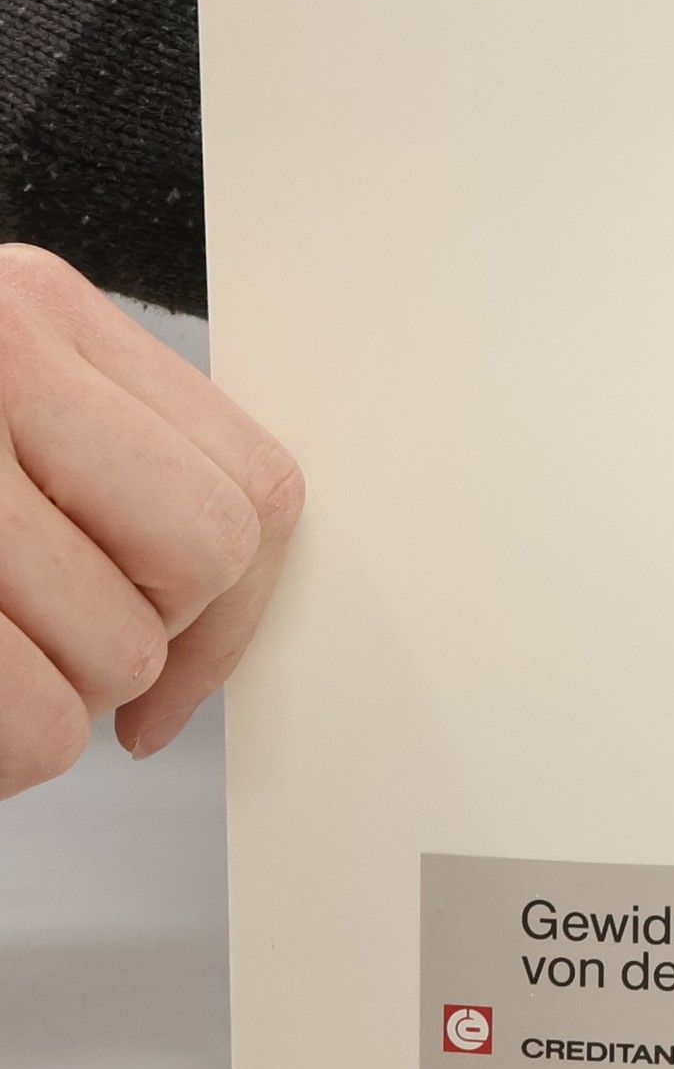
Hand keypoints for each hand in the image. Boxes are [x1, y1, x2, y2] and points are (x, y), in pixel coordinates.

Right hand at [0, 244, 303, 794]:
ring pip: (118, 655)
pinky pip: (35, 725)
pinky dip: (3, 752)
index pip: (253, 481)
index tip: (176, 680)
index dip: (236, 610)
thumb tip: (220, 598)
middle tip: (36, 643)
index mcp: (35, 316)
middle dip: (143, 639)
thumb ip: (99, 463)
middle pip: (208, 552)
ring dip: (48, 701)